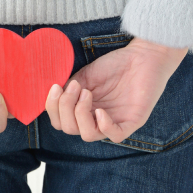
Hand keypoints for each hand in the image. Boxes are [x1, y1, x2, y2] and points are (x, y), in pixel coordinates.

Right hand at [44, 37, 187, 142]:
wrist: (142, 56)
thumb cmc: (114, 65)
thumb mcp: (83, 76)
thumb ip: (66, 89)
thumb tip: (50, 95)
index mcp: (81, 110)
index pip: (60, 122)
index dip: (53, 108)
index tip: (56, 87)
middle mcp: (95, 119)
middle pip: (70, 129)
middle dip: (65, 108)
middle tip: (74, 87)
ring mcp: (113, 122)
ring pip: (88, 135)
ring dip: (81, 114)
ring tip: (87, 92)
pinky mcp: (131, 122)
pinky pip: (114, 136)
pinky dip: (104, 126)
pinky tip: (101, 110)